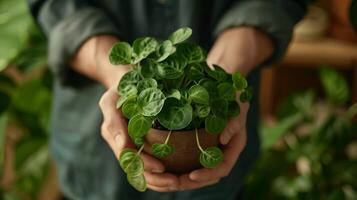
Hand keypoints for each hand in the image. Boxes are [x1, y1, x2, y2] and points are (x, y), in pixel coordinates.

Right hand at [71, 35, 179, 191]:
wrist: (128, 80)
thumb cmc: (120, 89)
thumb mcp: (111, 101)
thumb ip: (114, 122)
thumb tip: (123, 147)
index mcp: (114, 137)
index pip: (130, 159)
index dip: (145, 166)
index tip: (162, 168)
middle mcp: (123, 144)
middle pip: (138, 170)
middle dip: (156, 179)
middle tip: (176, 182)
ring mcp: (134, 144)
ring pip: (145, 171)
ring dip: (160, 181)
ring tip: (178, 182)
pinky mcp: (145, 142)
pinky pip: (152, 161)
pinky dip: (163, 172)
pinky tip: (178, 174)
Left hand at [178, 27, 272, 189]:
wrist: (223, 83)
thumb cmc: (232, 92)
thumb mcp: (237, 103)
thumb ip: (234, 121)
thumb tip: (223, 140)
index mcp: (233, 145)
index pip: (222, 167)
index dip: (208, 175)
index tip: (191, 176)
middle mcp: (222, 150)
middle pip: (208, 175)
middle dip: (191, 182)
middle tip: (173, 183)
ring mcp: (211, 148)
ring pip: (198, 171)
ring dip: (183, 179)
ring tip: (166, 180)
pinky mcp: (200, 144)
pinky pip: (190, 160)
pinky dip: (179, 167)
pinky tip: (163, 167)